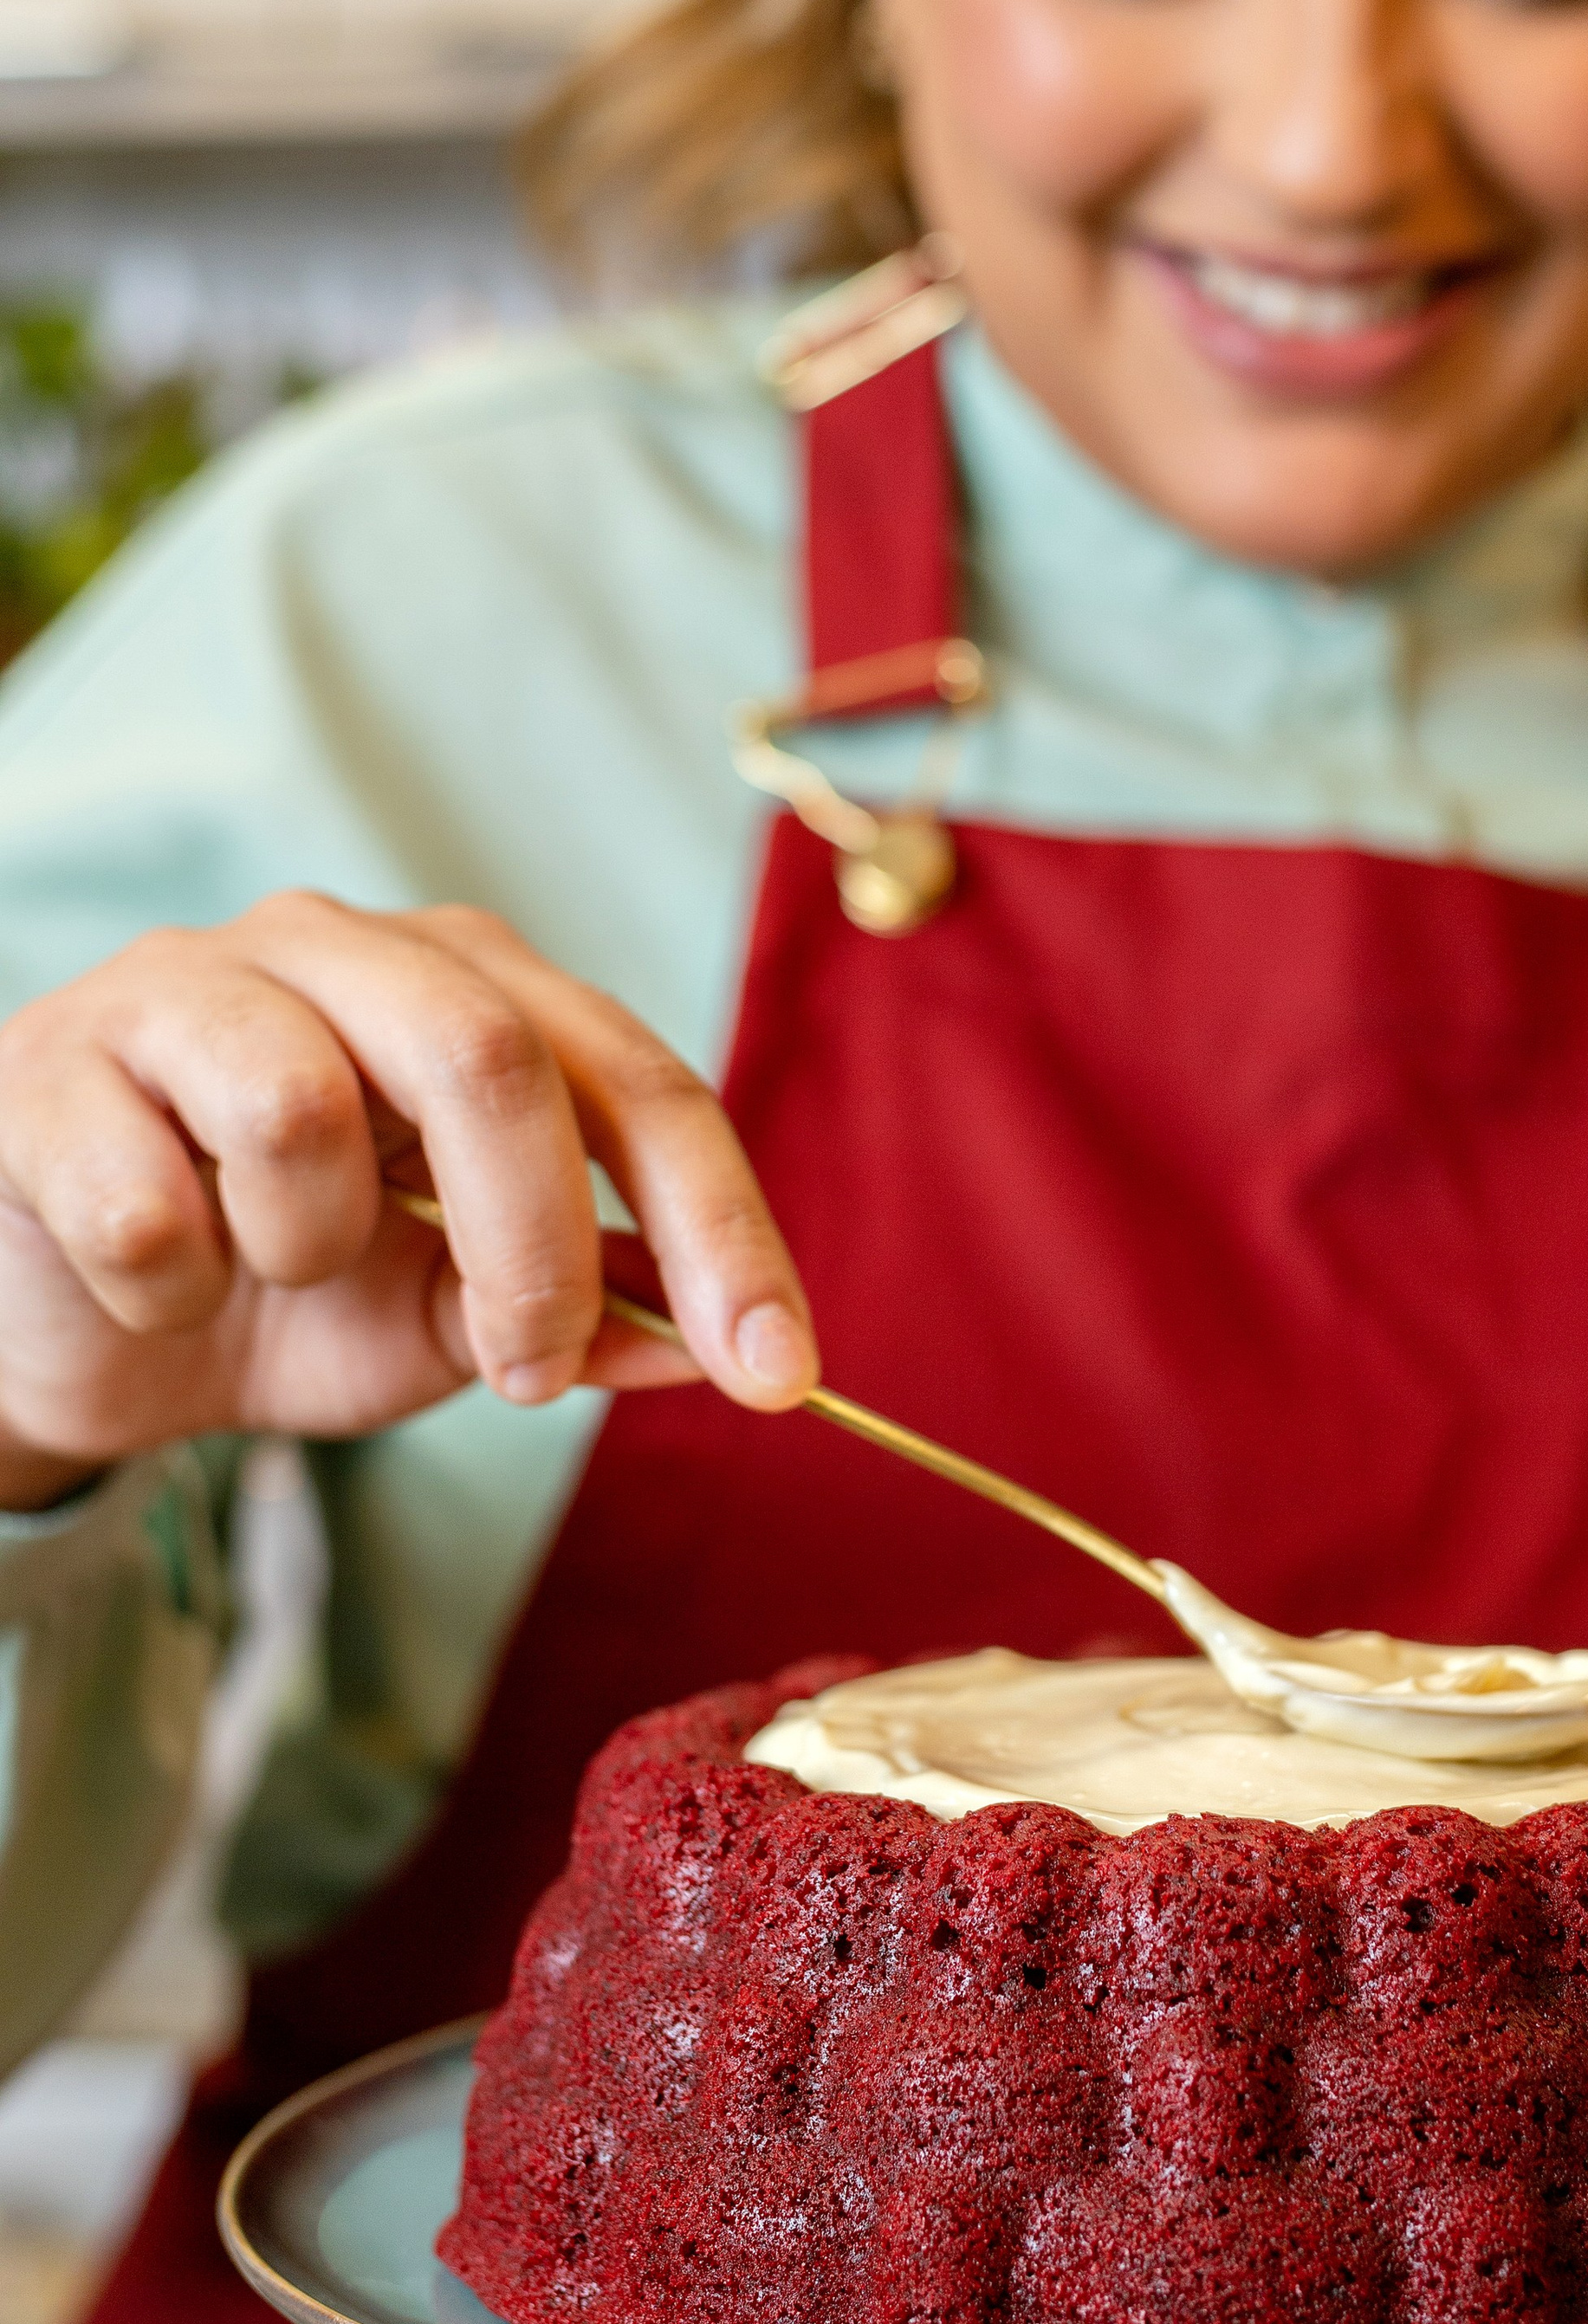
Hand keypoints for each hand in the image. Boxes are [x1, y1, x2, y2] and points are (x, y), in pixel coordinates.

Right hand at [0, 894, 818, 1507]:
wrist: (60, 1315)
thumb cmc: (275, 1290)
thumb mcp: (444, 1319)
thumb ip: (574, 1317)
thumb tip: (712, 1350)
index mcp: (471, 989)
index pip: (634, 1080)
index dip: (721, 1226)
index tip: (778, 1370)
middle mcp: (342, 950)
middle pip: (491, 1056)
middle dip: (536, 1242)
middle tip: (527, 1373)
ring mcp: (185, 986)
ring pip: (300, 1110)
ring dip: (310, 1248)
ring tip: (271, 1268)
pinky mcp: (51, 1065)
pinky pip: (144, 1198)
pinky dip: (170, 1283)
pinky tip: (155, 1278)